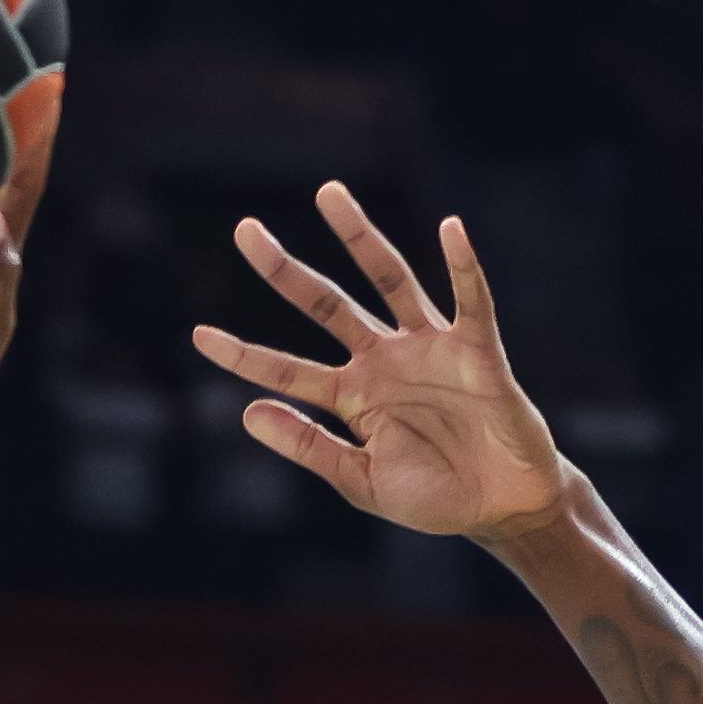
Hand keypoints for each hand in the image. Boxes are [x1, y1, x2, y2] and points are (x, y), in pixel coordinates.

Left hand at [191, 182, 574, 544]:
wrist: (503, 508)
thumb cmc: (436, 499)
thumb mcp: (362, 481)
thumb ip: (309, 447)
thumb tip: (247, 412)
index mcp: (352, 398)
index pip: (287, 369)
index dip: (244, 355)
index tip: (199, 337)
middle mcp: (383, 362)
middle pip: (325, 304)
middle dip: (285, 270)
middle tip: (244, 230)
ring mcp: (428, 349)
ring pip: (389, 279)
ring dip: (359, 237)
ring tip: (327, 194)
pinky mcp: (476, 349)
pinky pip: (469, 299)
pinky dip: (462, 265)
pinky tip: (450, 229)